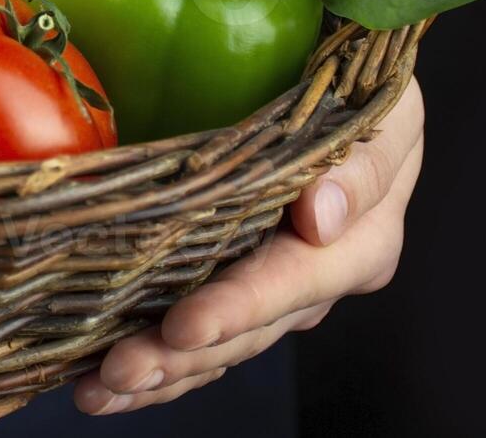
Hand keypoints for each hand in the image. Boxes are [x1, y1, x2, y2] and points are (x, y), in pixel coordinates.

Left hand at [73, 78, 423, 413]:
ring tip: (98, 391)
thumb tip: (322, 216)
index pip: (295, 281)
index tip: (186, 325)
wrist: (345, 94)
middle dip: (182, 355)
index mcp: (362, 244)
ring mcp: (273, 294)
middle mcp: (317, 282)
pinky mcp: (235, 293)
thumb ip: (363, 163)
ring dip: (158, 371)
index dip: (240, 307)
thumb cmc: (366, 94)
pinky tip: (99, 385)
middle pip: (248, 330)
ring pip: (218, 348)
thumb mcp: (386, 111)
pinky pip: (197, 342)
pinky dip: (153, 366)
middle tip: (122, 368)